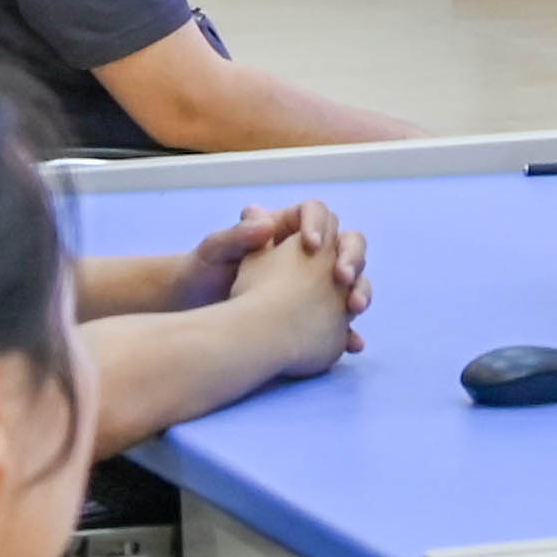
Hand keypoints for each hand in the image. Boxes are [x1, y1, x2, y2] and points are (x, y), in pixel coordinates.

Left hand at [158, 201, 366, 319]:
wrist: (197, 306)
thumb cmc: (203, 270)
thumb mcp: (215, 250)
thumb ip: (237, 235)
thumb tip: (264, 222)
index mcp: (286, 228)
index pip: (317, 214)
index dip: (319, 224)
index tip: (311, 244)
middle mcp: (307, 253)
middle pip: (346, 243)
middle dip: (352, 257)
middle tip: (342, 276)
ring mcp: (315, 284)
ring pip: (352, 281)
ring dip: (360, 291)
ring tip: (355, 306)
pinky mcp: (316, 314)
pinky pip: (340, 321)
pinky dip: (349, 332)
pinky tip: (353, 343)